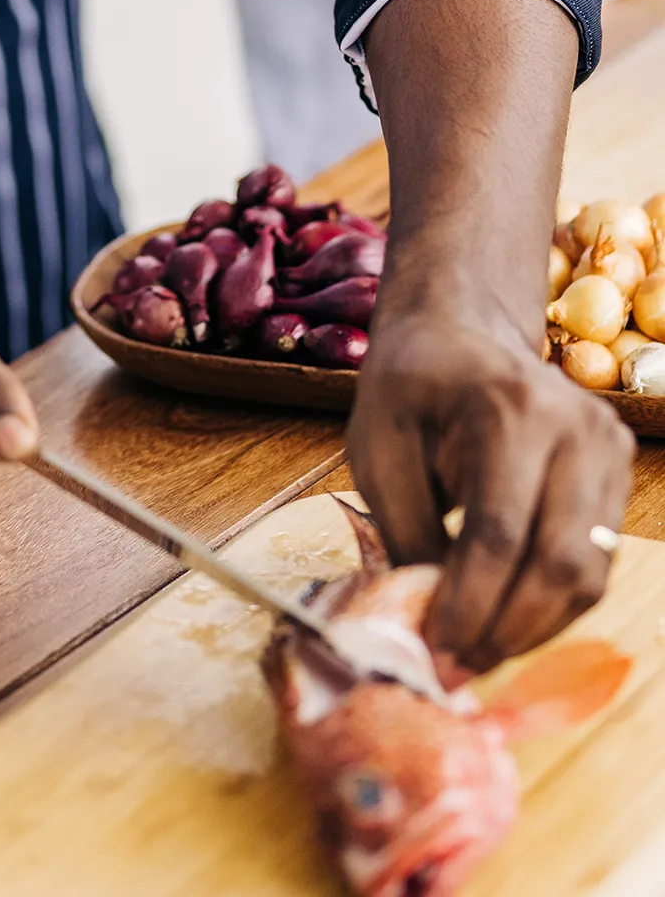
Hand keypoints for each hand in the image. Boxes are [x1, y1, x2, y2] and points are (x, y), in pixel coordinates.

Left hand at [349, 313, 633, 670]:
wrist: (458, 333)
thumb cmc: (408, 387)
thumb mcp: (378, 448)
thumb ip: (404, 532)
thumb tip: (428, 622)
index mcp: (509, 408)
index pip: (499, 532)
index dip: (469, 603)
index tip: (435, 647)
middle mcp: (576, 425)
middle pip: (559, 561)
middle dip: (506, 628)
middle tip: (458, 664)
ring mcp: (608, 446)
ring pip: (589, 572)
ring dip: (534, 627)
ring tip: (478, 650)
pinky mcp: (618, 468)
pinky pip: (597, 559)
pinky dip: (554, 603)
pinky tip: (507, 617)